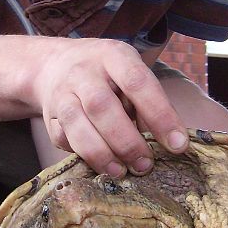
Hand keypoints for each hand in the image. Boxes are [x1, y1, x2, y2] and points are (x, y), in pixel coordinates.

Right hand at [32, 39, 187, 176]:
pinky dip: (82, 155)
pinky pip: (63, 139)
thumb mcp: (129, 72)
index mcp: (113, 55)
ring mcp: (62, 93)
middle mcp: (83, 71)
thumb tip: (166, 140)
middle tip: (145, 164)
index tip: (178, 145)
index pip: (138, 82)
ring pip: (77, 124)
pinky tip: (99, 163)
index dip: (160, 115)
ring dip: (101, 153)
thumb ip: (147, 102)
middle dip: (127, 141)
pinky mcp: (49, 115)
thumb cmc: (105, 74)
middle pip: (102, 106)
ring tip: (122, 171)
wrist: (53, 65)